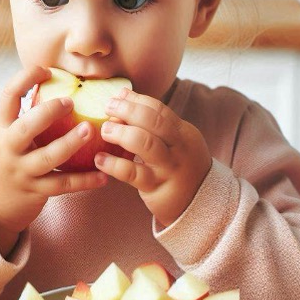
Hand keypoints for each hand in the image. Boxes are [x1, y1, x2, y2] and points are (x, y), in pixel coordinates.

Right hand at [0, 65, 109, 252]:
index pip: (8, 97)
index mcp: (3, 129)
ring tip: (90, 130)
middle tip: (71, 102)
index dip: (24, 79)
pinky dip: (84, 181)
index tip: (45, 69)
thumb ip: (28, 117)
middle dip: (48, 113)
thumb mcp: (8, 136)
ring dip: (70, 143)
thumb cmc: (10, 159)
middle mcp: (9, 148)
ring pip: (47, 157)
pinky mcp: (35, 191)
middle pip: (26, 127)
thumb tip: (62, 86)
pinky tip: (103, 176)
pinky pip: (63, 184)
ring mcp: (22, 171)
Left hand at [95, 88, 211, 226]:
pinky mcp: (156, 187)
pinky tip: (99, 159)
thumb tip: (122, 94)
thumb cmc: (177, 167)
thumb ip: (151, 122)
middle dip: (128, 110)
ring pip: (146, 144)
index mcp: (183, 133)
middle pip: (155, 122)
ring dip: (122, 133)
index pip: (160, 110)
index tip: (117, 96)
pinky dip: (113, 164)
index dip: (137, 100)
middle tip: (107, 107)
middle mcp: (179, 148)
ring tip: (104, 130)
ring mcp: (169, 168)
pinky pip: (133, 173)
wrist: (200, 204)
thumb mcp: (173, 142)